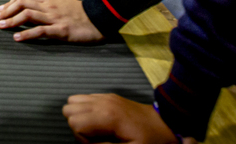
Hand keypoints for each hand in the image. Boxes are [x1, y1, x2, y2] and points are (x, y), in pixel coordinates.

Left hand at [0, 0, 103, 42]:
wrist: (99, 17)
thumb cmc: (80, 12)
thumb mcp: (61, 4)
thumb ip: (46, 5)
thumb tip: (31, 8)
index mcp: (48, 0)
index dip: (9, 2)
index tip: (1, 10)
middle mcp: (48, 6)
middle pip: (22, 3)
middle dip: (6, 10)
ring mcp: (54, 18)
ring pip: (28, 14)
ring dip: (12, 20)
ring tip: (1, 26)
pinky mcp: (60, 30)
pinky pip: (40, 31)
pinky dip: (26, 33)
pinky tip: (17, 37)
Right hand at [63, 94, 186, 143]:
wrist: (166, 122)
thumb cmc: (149, 139)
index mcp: (107, 116)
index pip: (75, 122)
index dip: (81, 138)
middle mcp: (102, 102)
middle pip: (69, 109)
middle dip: (77, 126)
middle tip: (94, 137)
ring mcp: (105, 96)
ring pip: (73, 101)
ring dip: (79, 116)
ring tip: (95, 128)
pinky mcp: (108, 96)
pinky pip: (84, 98)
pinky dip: (85, 109)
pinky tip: (99, 120)